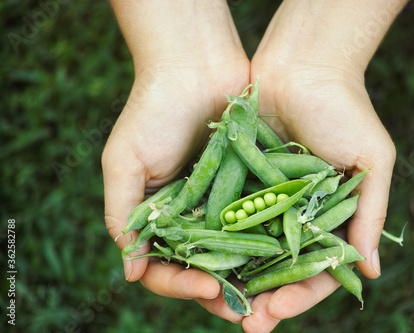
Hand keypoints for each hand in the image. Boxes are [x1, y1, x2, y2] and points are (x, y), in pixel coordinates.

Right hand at [103, 0, 250, 322]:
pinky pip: (264, 221)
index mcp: (160, 216)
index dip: (182, 285)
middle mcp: (193, 215)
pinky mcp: (254, 185)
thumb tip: (130, 272)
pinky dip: (273, 242)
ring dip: (253, 279)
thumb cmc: (152, 110)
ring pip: (239, 252)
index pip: (167, 267)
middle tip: (246, 315)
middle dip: (224, 294)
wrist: (195, 65)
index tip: (206, 289)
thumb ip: (122, 215)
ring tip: (272, 301)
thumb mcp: (124, 162)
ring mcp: (225, 202)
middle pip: (207, 267)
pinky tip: (288, 260)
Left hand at [242, 1, 399, 330]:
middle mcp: (297, 213)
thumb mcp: (371, 159)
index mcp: (332, 215)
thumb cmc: (345, 108)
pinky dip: (216, 239)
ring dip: (236, 277)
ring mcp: (266, 198)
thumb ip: (371, 213)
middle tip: (246, 324)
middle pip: (280, 266)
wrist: (303, 64)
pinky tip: (202, 261)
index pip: (318, 267)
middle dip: (264, 297)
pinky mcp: (239, 179)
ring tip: (218, 302)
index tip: (278, 310)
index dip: (300, 294)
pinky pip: (226, 215)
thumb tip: (370, 271)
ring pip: (250, 248)